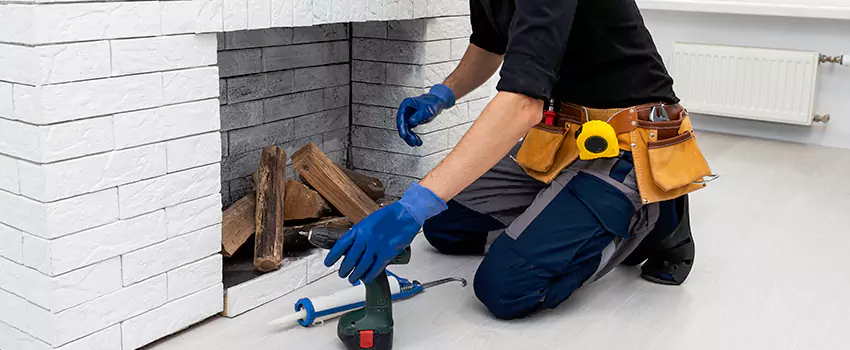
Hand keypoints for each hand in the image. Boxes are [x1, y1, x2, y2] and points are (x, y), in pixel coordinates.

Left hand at [324, 183, 447, 283]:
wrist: (407, 213)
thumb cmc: (390, 215)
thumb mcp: (370, 220)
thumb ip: (361, 232)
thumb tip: (353, 244)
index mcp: (359, 229)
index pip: (341, 245)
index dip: (333, 256)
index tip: (328, 263)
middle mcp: (365, 238)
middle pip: (350, 259)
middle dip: (344, 269)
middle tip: (342, 274)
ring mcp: (376, 246)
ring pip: (361, 266)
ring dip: (355, 275)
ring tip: (352, 279)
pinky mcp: (387, 253)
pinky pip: (376, 268)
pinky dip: (370, 275)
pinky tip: (366, 278)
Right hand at [397, 84, 455, 146]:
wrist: (436, 103)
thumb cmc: (432, 103)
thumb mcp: (427, 109)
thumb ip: (419, 115)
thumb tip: (411, 122)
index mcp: (406, 104)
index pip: (401, 116)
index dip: (401, 127)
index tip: (403, 135)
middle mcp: (405, 110)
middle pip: (402, 124)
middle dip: (407, 134)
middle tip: (412, 141)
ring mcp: (407, 117)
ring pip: (406, 129)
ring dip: (410, 137)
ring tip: (416, 143)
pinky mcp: (411, 122)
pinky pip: (410, 131)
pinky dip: (413, 136)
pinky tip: (418, 141)